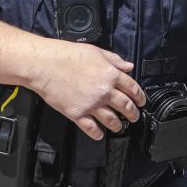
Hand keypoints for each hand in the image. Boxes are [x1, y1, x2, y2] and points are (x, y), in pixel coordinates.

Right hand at [32, 41, 147, 139]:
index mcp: (111, 75)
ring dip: (118, 125)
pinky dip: (97, 134)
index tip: (141, 101)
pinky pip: (90, 128)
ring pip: (111, 119)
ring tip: (119, 126)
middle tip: (134, 116)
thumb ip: (115, 60)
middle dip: (133, 113)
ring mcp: (91, 104)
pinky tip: (100, 135)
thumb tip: (128, 66)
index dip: (140, 96)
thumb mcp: (97, 52)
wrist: (44, 65)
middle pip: (125, 106)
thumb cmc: (68, 55)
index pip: (132, 88)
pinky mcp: (77, 114)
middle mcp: (104, 91)